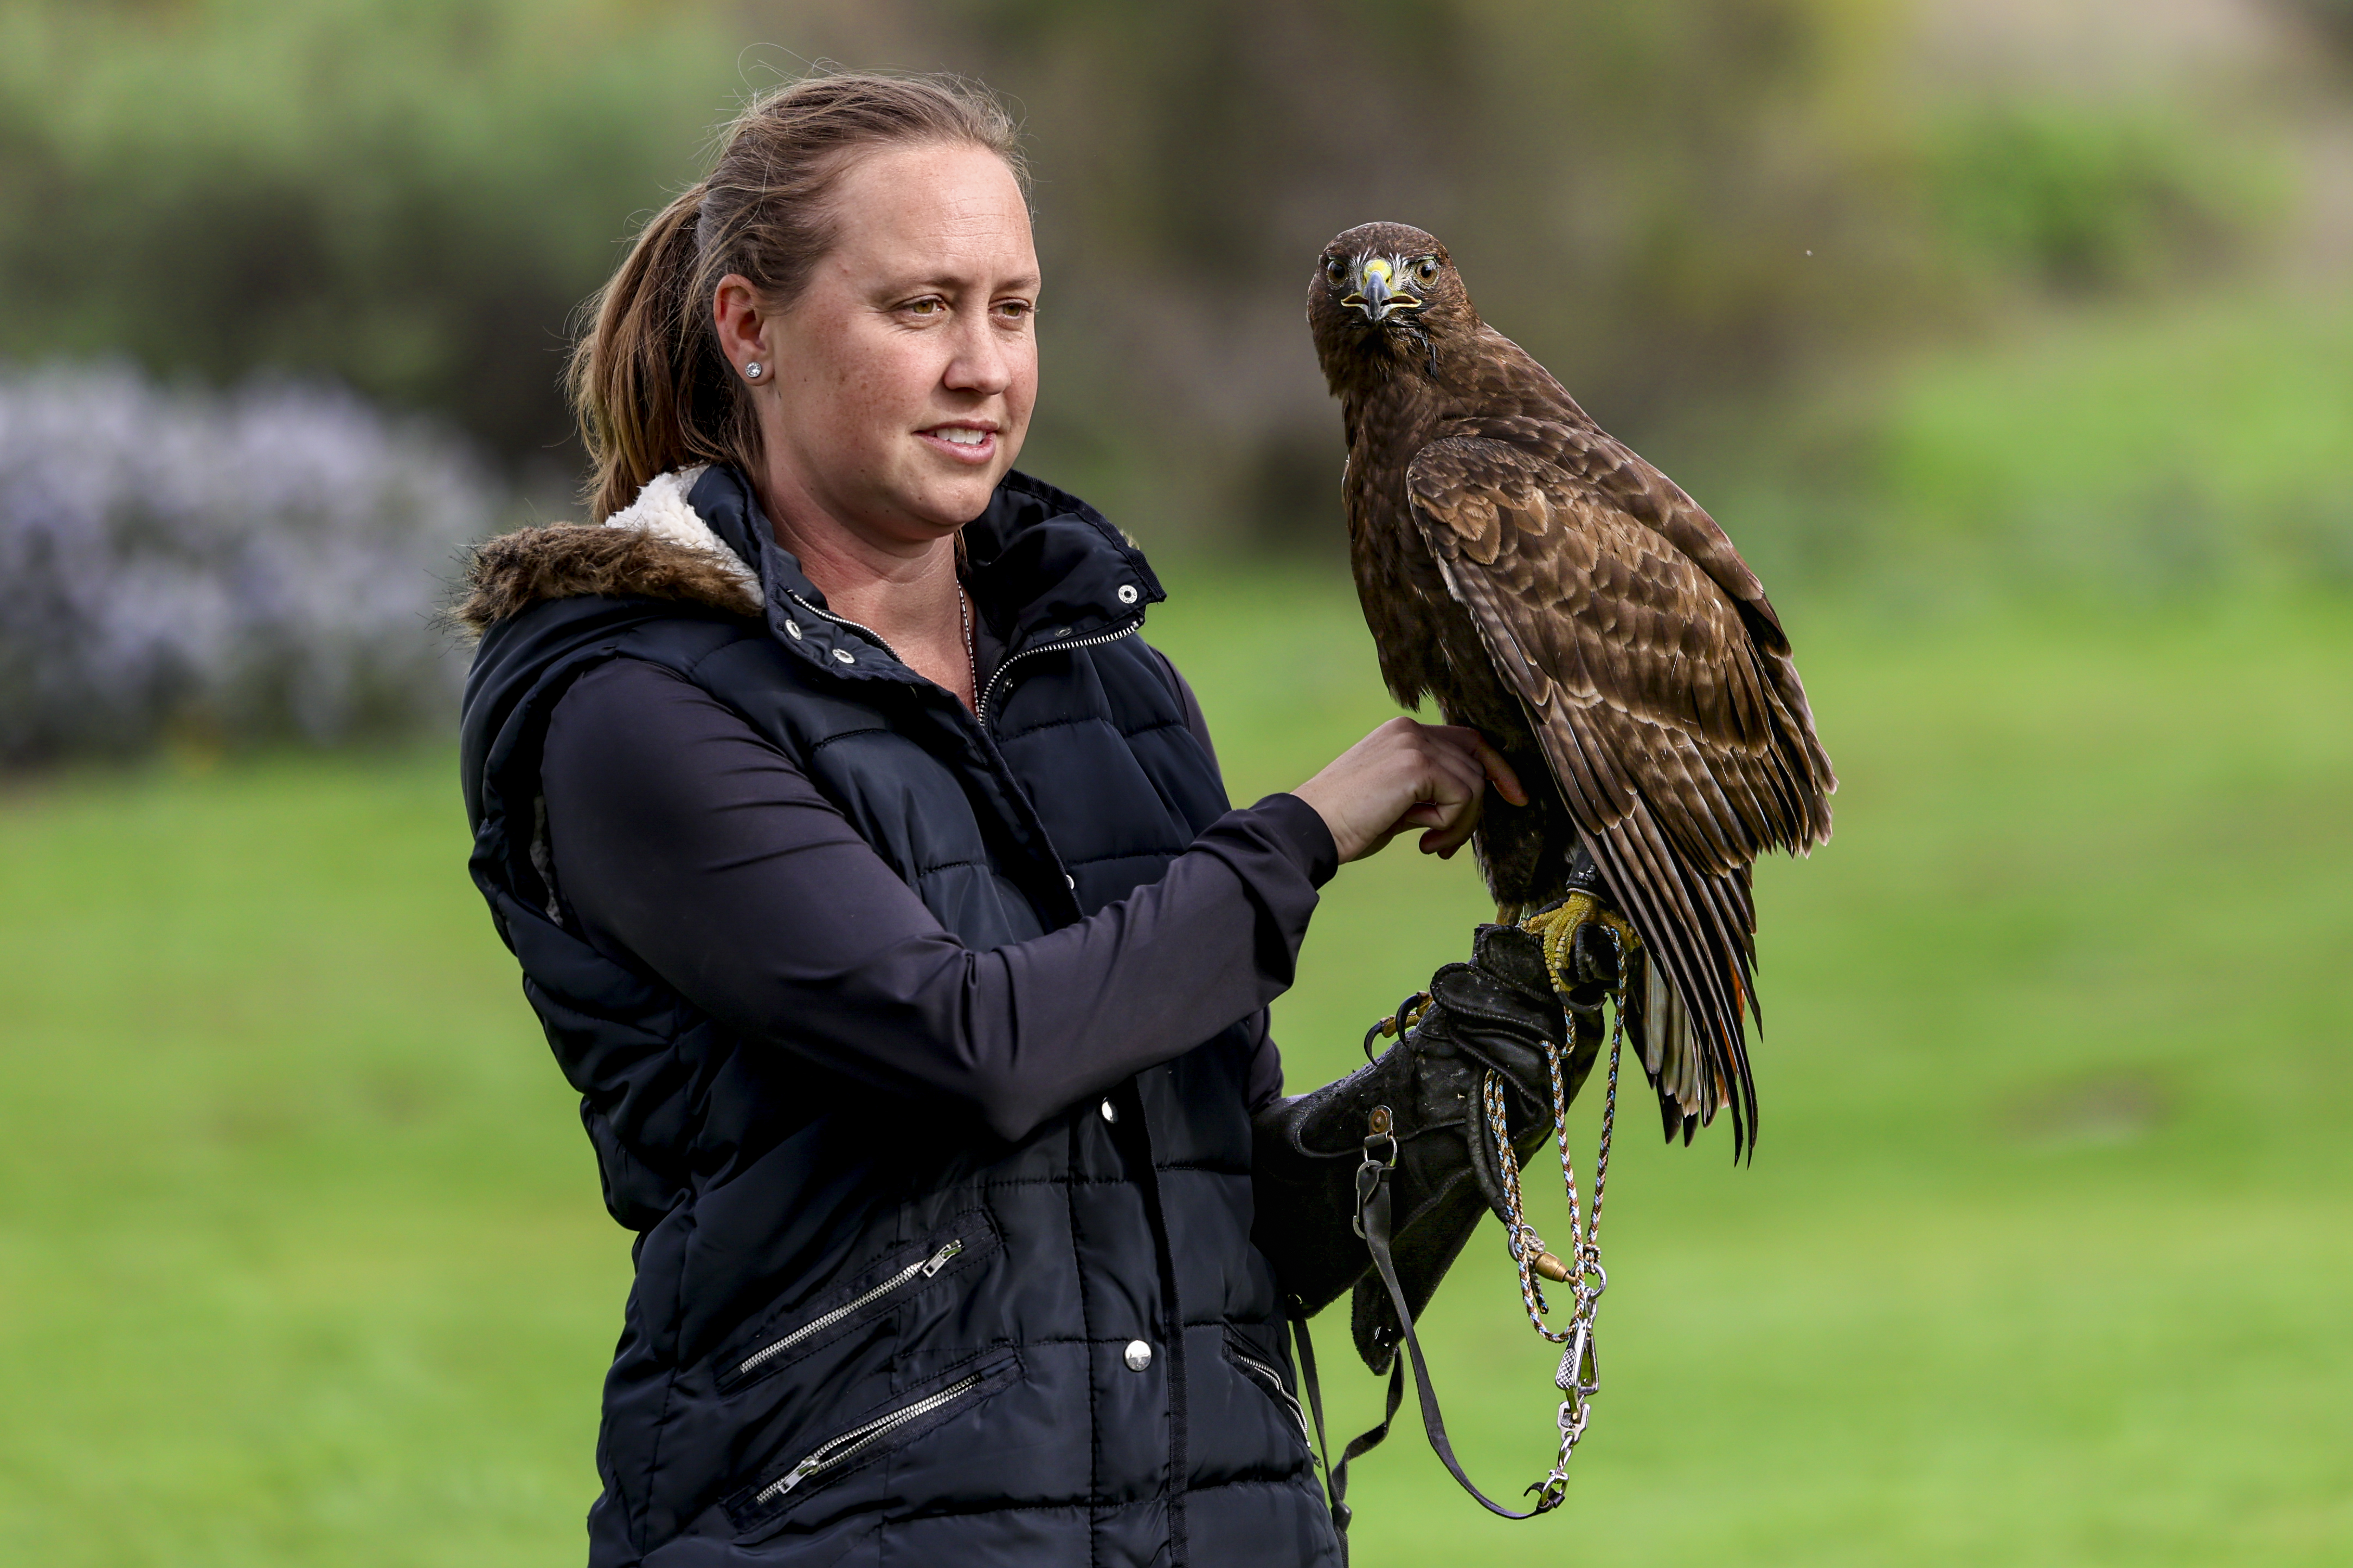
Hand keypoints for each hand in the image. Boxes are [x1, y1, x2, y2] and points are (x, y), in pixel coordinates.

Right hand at [1291, 717, 1526, 863]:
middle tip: (1444, 843)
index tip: (1515, 797)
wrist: (1309, 829)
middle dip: (1475, 809)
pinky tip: (1421, 840)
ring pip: (1474, 784)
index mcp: (1401, 733)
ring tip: (1428, 843)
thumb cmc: (1346, 823)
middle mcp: (1409, 730)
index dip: (1497, 768)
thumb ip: (1431, 793)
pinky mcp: (1417, 765)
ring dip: (1460, 825)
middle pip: (1477, 762)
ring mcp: (1413, 743)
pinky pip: (1463, 797)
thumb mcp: (1396, 801)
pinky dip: (1452, 826)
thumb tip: (1470, 805)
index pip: (1468, 740)